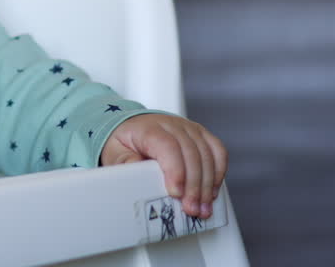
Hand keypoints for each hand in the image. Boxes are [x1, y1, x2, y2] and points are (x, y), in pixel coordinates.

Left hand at [100, 114, 226, 218]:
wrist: (132, 126)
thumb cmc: (125, 141)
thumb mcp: (115, 153)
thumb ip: (125, 164)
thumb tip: (138, 176)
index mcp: (150, 128)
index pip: (168, 146)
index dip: (175, 171)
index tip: (176, 193)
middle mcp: (173, 125)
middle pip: (191, 153)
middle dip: (194, 186)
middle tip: (191, 208)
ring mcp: (190, 128)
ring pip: (207, 154)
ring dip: (208, 184)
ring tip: (203, 207)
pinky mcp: (202, 135)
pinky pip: (218, 151)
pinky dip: (218, 173)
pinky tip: (212, 191)